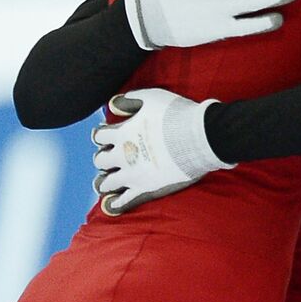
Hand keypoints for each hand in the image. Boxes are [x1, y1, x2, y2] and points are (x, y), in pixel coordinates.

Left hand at [92, 89, 232, 214]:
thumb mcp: (152, 97)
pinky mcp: (146, 188)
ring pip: (106, 183)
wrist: (201, 137)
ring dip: (105, 181)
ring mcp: (133, 174)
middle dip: (103, 158)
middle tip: (111, 157)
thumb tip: (113, 104)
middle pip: (100, 160)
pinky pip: (123, 201)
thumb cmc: (178, 114)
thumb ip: (130, 100)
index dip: (101, 134)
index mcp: (122, 133)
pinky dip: (114, 203)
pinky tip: (113, 203)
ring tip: (109, 180)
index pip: (99, 136)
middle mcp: (123, 155)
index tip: (107, 135)